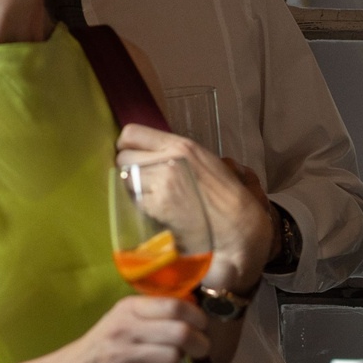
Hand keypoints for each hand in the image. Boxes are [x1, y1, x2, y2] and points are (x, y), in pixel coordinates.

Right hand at [40, 294, 207, 362]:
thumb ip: (151, 318)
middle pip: (179, 331)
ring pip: (173, 356)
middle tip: (200, 350)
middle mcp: (125, 328)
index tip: (202, 326)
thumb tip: (193, 316)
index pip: (174, 305)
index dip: (197, 316)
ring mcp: (123, 355)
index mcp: (127, 309)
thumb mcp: (120, 323)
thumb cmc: (99, 350)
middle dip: (199, 343)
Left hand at [117, 125, 274, 290]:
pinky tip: (158, 212)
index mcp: (181, 146)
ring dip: (134, 190)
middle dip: (129, 170)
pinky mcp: (157, 207)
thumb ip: (175, 154)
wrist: (239, 228)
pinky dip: (141, 208)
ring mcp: (161, 184)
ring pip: (126, 181)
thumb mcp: (205, 162)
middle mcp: (168, 160)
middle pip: (123, 158)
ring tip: (153, 198)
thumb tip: (146, 152)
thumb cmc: (226, 197)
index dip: (127, 146)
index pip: (131, 134)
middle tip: (143, 182)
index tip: (132, 155)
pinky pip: (135, 203)